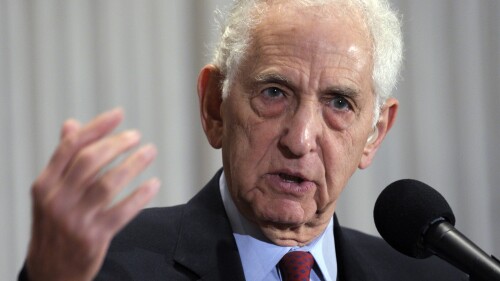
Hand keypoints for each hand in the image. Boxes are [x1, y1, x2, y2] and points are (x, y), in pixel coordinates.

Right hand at [25, 108, 159, 280]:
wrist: (51, 272)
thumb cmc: (54, 226)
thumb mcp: (49, 193)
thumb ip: (62, 159)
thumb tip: (71, 124)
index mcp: (45, 184)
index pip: (71, 146)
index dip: (96, 127)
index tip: (118, 114)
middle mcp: (58, 199)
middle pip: (91, 160)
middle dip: (118, 143)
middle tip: (137, 136)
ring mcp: (76, 219)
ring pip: (109, 182)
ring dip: (134, 164)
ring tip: (150, 152)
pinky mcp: (95, 237)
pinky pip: (123, 211)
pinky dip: (141, 195)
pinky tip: (154, 184)